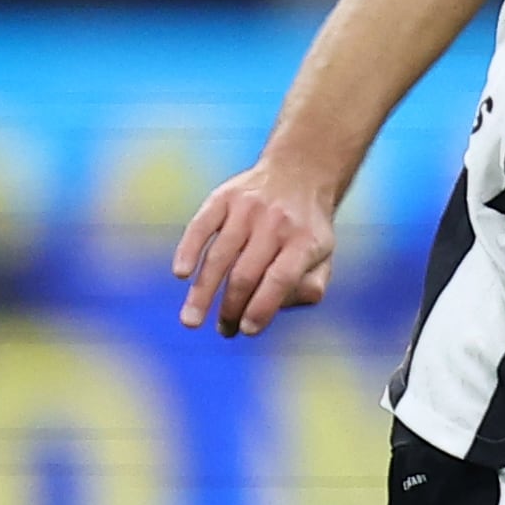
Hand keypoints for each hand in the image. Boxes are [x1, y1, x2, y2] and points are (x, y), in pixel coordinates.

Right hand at [172, 157, 339, 337]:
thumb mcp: (323, 256)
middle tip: (222, 330)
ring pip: (219, 256)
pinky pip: (201, 226)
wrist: (299, 174)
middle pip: (245, 273)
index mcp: (304, 242)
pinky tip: (180, 274)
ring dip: (202, 292)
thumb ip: (309, 286)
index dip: (262, 307)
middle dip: (230, 307)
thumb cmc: (307, 229)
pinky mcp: (223, 198)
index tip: (247, 330)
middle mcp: (276, 224)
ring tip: (191, 321)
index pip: (280, 279)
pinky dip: (188, 250)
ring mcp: (247, 209)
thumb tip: (273, 308)